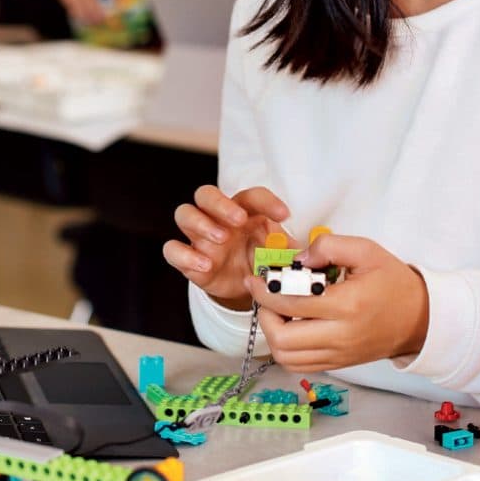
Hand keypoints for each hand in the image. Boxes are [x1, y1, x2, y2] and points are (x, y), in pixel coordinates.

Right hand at [163, 185, 296, 311]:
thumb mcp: (277, 253)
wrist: (245, 286)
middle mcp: (217, 217)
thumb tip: (307, 255)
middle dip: (220, 204)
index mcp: (244, 210)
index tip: (285, 215)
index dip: (267, 201)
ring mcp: (200, 237)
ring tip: (221, 239)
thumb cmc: (261, 258)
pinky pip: (172, 249)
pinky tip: (204, 264)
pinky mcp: (188, 259)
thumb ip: (288, 250)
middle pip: (206, 194)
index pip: (251, 195)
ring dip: (201, 223)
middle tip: (239, 220)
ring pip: (185, 214)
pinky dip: (184, 255)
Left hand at [247, 234, 429, 371]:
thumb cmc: (392, 281)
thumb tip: (297, 259)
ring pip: (287, 357)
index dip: (265, 291)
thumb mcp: (366, 250)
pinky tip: (290, 326)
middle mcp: (340, 335)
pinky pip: (299, 365)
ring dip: (272, 334)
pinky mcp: (337, 365)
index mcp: (347, 304)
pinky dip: (285, 348)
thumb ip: (329, 246)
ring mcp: (338, 355)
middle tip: (264, 296)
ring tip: (275, 311)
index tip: (255, 279)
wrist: (419, 317)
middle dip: (264, 315)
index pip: (292, 302)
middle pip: (283, 338)